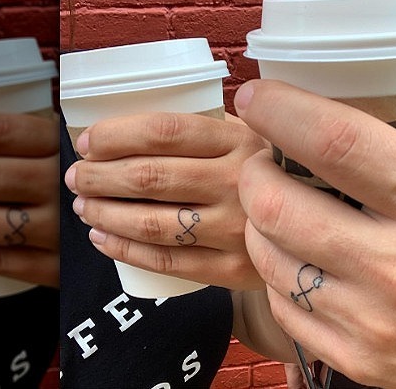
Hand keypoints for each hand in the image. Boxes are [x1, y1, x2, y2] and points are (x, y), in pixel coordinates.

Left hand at [63, 112, 268, 290]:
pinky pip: (167, 262)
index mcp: (240, 141)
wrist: (319, 225)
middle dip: (99, 177)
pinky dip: (125, 251)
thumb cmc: (270, 172)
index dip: (115, 135)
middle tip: (75, 177)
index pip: (165, 131)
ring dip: (105, 213)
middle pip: (150, 177)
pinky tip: (102, 239)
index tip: (86, 143)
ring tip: (83, 206)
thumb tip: (126, 125)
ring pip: (152, 223)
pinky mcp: (233, 270)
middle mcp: (240, 183)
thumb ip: (207, 127)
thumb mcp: (252, 136)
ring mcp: (237, 230)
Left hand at [235, 79, 395, 388]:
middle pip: (278, 203)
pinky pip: (283, 306)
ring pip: (268, 256)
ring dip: (260, 222)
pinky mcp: (356, 358)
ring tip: (280, 209)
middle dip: (255, 172)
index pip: (336, 143)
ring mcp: (373, 319)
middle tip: (266, 163)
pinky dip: (280, 274)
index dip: (281, 110)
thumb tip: (377, 96)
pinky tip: (301, 260)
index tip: (257, 96)